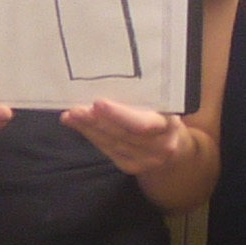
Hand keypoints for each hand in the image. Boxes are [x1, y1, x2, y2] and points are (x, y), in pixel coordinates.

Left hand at [62, 96, 192, 177]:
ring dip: (88, 129)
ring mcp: (147, 159)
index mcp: (169, 124)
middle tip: (76, 109)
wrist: (174, 143)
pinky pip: (107, 150)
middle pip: (123, 134)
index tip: (98, 103)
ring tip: (71, 115)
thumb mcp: (162, 102)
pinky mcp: (132, 166)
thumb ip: (143, 95)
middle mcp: (161, 145)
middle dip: (96, 121)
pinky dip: (90, 136)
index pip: (143, 124)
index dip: (119, 115)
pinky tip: (77, 125)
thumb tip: (106, 78)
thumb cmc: (163, 114)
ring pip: (112, 143)